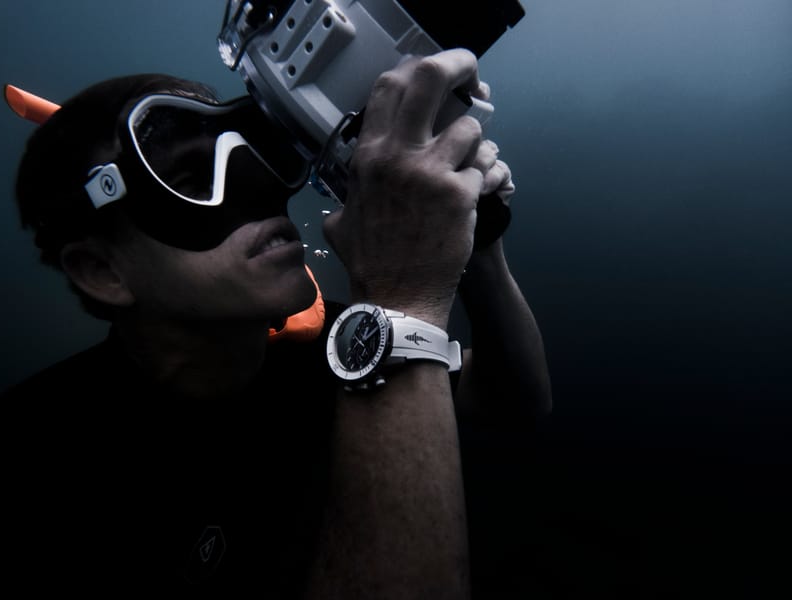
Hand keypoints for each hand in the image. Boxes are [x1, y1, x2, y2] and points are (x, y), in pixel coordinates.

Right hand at [323, 49, 487, 326]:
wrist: (397, 301)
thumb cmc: (372, 265)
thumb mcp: (343, 223)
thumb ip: (349, 196)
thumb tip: (346, 193)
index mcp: (368, 157)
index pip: (389, 85)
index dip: (418, 68)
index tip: (437, 74)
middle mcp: (396, 156)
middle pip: (430, 78)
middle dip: (459, 67)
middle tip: (475, 79)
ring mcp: (429, 173)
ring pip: (471, 129)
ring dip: (479, 146)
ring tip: (476, 165)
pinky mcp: (460, 195)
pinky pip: (488, 167)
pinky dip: (492, 176)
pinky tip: (487, 190)